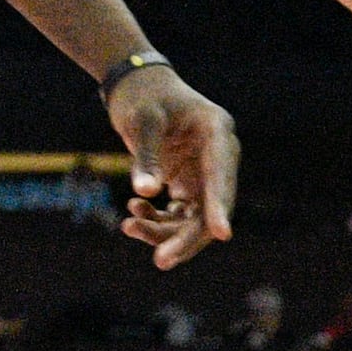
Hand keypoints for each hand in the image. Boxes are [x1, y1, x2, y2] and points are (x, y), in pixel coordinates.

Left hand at [104, 66, 239, 268]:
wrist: (137, 88)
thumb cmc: (143, 97)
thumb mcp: (142, 121)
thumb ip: (145, 156)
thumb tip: (146, 193)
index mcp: (218, 133)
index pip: (222, 176)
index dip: (221, 206)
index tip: (223, 235)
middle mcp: (218, 159)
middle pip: (210, 208)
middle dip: (185, 238)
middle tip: (161, 262)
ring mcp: (205, 175)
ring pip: (193, 219)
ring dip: (163, 231)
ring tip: (128, 226)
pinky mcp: (189, 185)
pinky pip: (178, 214)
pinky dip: (156, 219)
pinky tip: (133, 212)